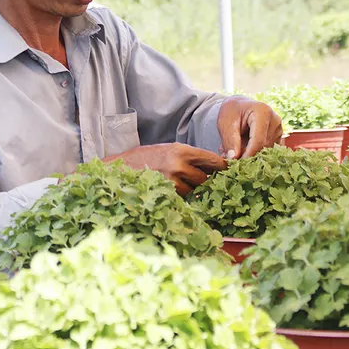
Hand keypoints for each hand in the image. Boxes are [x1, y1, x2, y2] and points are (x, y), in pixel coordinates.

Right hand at [104, 143, 227, 195]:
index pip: (212, 160)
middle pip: (205, 179)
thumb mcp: (170, 150)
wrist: (122, 167)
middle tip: (200, 180)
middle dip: (204, 181)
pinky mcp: (165, 194)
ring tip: (177, 183)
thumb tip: (215, 167)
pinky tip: (172, 190)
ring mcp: (172, 181)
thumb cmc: (147, 157)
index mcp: (182, 150)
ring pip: (193, 191)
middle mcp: (178, 165)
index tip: (227, 171)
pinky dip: (180, 196)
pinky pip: (182, 198)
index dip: (222, 167)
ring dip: (190, 190)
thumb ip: (190, 157)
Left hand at [217, 96, 283, 159]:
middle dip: (247, 155)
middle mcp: (275, 120)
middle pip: (263, 147)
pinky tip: (244, 149)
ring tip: (235, 149)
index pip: (258, 140)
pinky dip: (256, 153)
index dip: (248, 154)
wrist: (239, 106)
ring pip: (266, 151)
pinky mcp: (279, 136)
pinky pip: (268, 151)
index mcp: (263, 112)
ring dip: (250, 154)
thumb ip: (230, 140)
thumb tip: (233, 158)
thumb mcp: (225, 123)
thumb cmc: (232, 112)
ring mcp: (279, 129)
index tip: (236, 163)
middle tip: (230, 156)